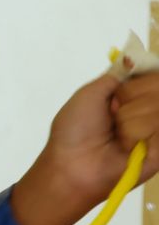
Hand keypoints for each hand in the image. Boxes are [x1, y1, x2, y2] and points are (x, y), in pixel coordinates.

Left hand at [46, 73, 158, 200]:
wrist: (75, 165)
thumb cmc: (75, 129)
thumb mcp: (89, 93)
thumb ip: (115, 75)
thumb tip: (132, 59)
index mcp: (130, 96)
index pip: (152, 75)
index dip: (146, 77)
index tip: (126, 88)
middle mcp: (147, 110)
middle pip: (157, 85)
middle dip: (131, 98)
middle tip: (112, 114)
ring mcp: (156, 130)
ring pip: (157, 105)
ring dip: (130, 120)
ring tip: (117, 135)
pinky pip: (158, 126)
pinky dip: (138, 133)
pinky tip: (129, 145)